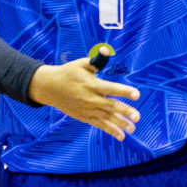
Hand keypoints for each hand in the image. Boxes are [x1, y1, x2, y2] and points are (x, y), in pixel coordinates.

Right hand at [27, 59, 141, 139]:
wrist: (49, 88)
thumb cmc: (68, 73)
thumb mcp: (81, 64)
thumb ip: (96, 60)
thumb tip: (106, 49)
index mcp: (91, 84)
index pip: (110, 88)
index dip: (124, 91)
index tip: (137, 95)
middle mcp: (90, 98)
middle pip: (110, 106)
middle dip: (125, 111)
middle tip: (138, 117)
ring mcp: (87, 109)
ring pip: (106, 118)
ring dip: (120, 124)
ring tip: (133, 129)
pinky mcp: (84, 117)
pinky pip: (99, 125)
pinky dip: (110, 130)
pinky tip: (121, 136)